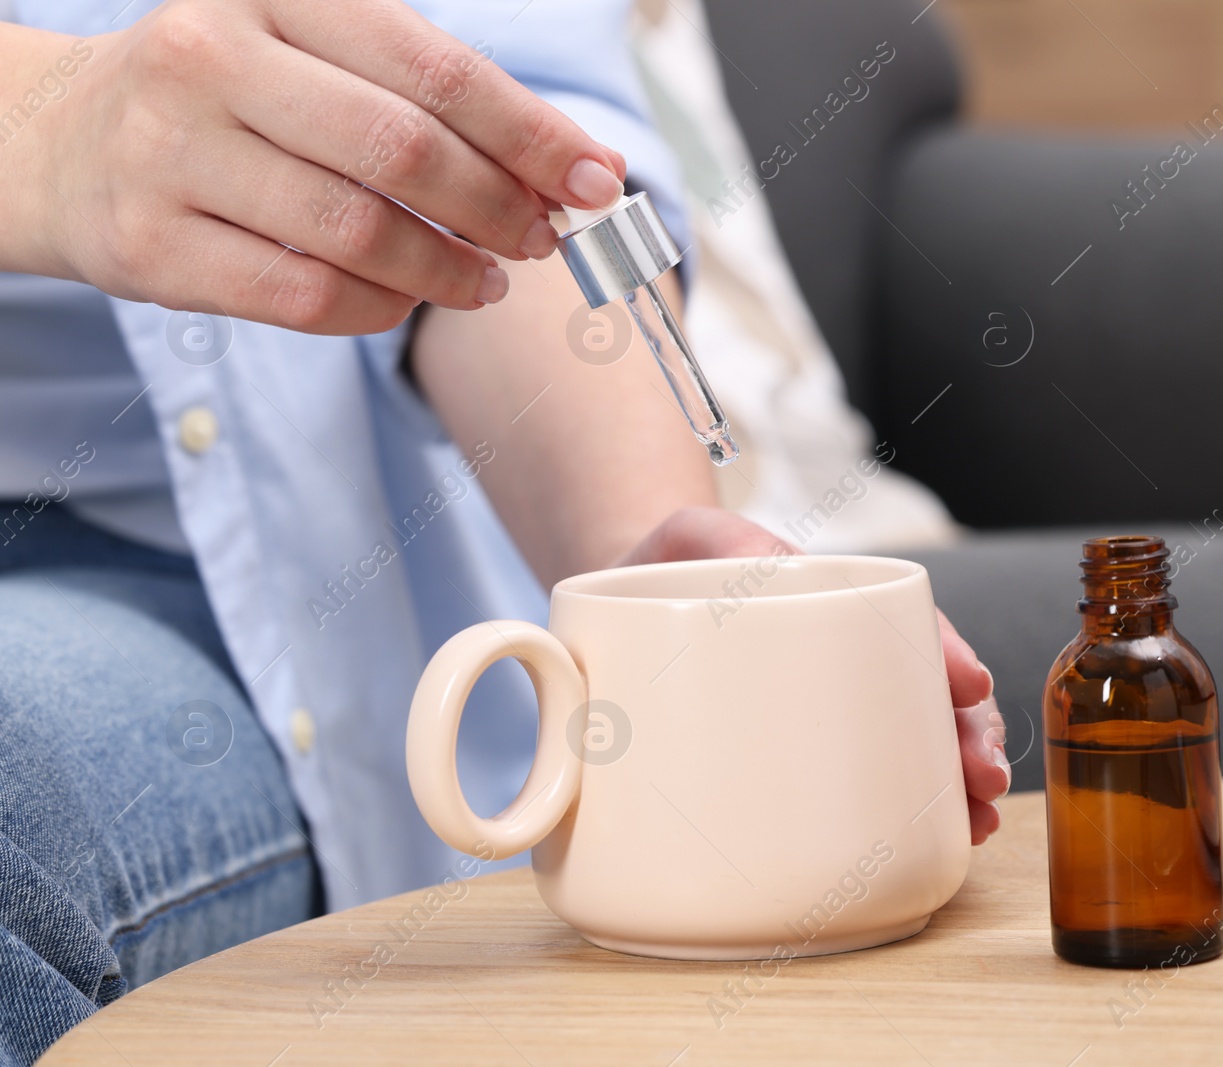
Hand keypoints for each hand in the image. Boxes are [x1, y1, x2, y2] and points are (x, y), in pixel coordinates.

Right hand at [20, 0, 626, 332]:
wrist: (62, 141)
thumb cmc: (227, 99)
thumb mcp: (312, 56)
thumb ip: (427, 101)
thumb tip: (568, 171)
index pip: (435, 70)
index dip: (531, 134)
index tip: (598, 181)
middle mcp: (211, 61)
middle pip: (402, 150)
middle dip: (497, 206)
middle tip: (543, 238)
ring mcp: (168, 154)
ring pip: (356, 232)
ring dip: (448, 271)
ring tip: (487, 281)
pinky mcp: (149, 246)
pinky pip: (301, 296)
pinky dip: (377, 309)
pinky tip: (406, 302)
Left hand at [615, 507, 1011, 844]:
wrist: (612, 622)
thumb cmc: (662, 570)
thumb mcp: (693, 534)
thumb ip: (721, 536)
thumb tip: (751, 566)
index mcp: (831, 604)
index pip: (909, 623)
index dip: (946, 651)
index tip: (969, 684)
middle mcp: (843, 661)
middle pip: (926, 695)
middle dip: (968, 734)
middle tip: (984, 776)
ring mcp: (825, 713)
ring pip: (911, 746)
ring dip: (956, 784)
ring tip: (978, 820)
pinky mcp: (795, 764)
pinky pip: (865, 789)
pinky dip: (912, 814)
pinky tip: (944, 839)